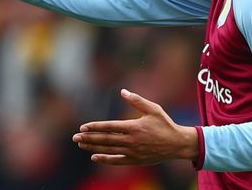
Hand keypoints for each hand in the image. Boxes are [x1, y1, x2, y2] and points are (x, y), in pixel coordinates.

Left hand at [72, 89, 198, 165]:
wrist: (177, 144)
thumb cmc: (165, 124)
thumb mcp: (153, 108)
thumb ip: (136, 100)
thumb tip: (122, 91)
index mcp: (134, 127)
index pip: (109, 127)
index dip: (95, 127)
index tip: (83, 127)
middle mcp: (131, 141)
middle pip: (105, 140)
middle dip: (89, 138)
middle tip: (75, 137)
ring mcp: (133, 152)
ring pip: (109, 150)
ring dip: (93, 148)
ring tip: (81, 145)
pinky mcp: (135, 160)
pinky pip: (117, 161)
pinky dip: (105, 159)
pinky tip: (94, 157)